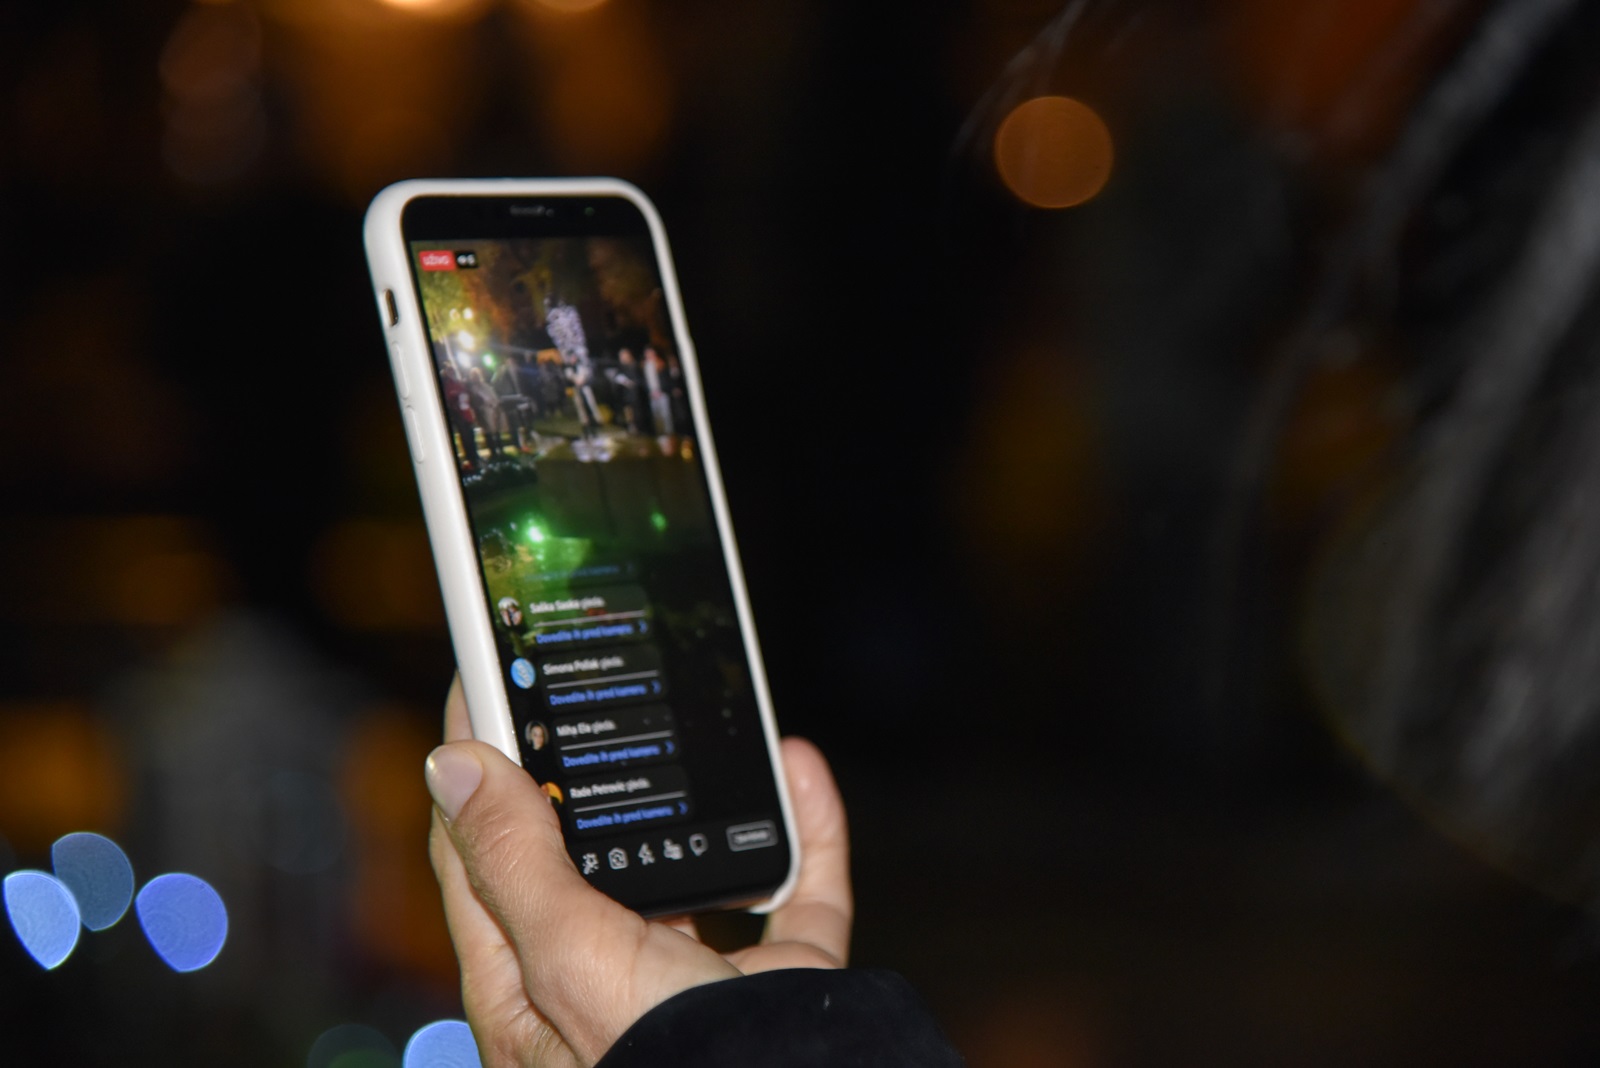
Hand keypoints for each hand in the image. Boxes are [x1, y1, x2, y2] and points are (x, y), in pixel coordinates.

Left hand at [426, 677, 851, 1066]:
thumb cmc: (660, 1064)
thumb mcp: (570, 956)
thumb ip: (516, 859)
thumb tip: (452, 764)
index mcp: (530, 989)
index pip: (482, 853)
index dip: (477, 763)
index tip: (485, 677)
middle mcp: (607, 984)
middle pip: (586, 855)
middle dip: (591, 772)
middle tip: (585, 683)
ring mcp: (699, 984)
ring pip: (694, 867)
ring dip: (704, 796)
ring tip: (696, 722)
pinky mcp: (781, 983)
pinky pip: (797, 891)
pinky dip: (808, 830)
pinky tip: (801, 771)